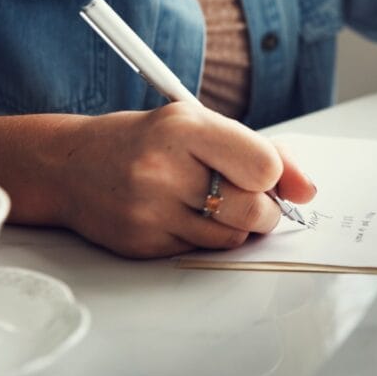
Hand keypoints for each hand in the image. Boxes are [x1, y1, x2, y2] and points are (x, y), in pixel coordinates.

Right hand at [60, 103, 315, 257]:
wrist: (69, 165)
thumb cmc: (147, 140)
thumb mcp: (199, 124)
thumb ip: (260, 150)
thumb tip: (307, 190)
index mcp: (183, 127)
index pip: (262, 165)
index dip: (274, 175)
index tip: (266, 174)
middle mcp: (162, 168)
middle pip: (253, 210)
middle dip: (266, 210)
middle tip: (253, 199)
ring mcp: (148, 210)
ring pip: (232, 237)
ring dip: (237, 226)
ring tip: (214, 202)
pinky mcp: (140, 243)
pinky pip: (201, 251)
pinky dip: (205, 237)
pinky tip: (184, 214)